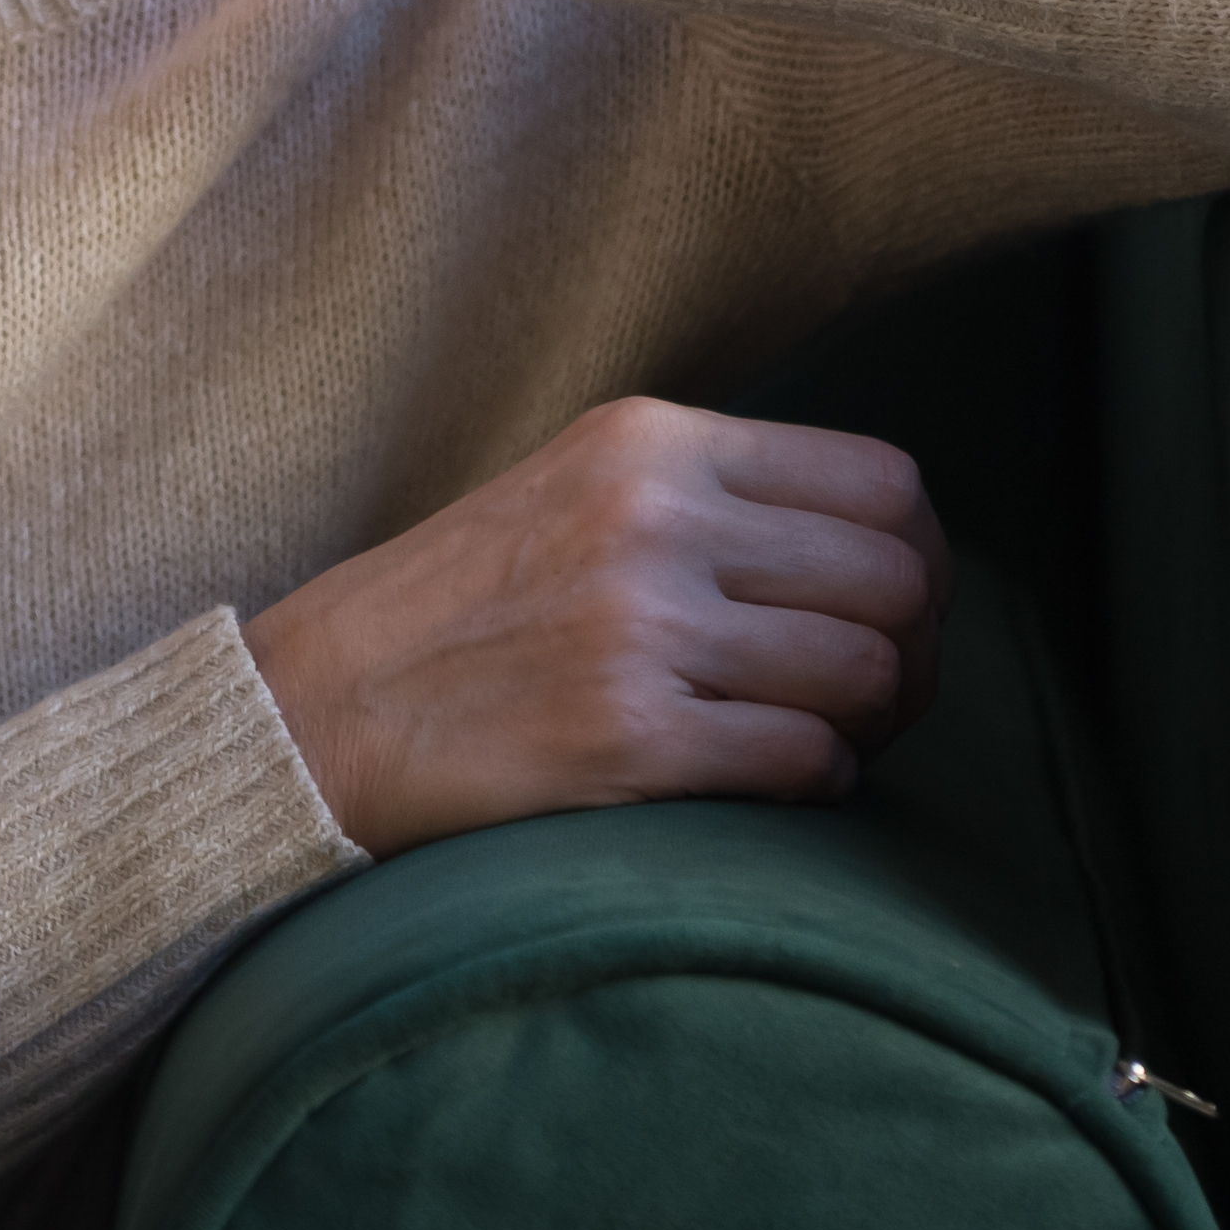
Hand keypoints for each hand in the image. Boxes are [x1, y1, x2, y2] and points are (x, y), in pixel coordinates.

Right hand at [242, 398, 951, 856]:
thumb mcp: (571, 490)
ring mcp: (638, 627)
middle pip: (896, 579)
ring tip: (823, 744)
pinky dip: (817, 785)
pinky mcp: (623, 738)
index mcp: (646, 442)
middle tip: (877, 700)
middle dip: (917, 654)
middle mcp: (651, 518)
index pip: (881, 481)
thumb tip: (872, 544)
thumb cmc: (451, 615)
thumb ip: (702, 494)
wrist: (310, 712)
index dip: (918, 559)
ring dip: (870, 728)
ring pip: (869, 672)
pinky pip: (805, 761)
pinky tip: (772, 786)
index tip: (894, 612)